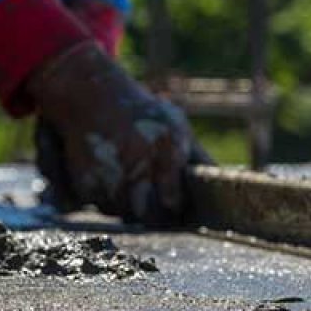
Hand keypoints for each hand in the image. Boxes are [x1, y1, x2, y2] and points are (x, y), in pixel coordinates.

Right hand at [28, 42, 202, 225]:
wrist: (90, 94)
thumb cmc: (143, 114)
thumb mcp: (176, 126)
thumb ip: (199, 159)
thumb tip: (225, 186)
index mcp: (165, 147)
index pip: (173, 201)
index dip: (175, 207)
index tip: (174, 205)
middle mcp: (136, 161)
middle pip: (149, 215)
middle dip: (154, 214)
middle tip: (153, 199)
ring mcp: (108, 173)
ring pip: (124, 213)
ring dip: (129, 206)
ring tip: (128, 176)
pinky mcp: (85, 182)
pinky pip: (101, 206)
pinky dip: (108, 197)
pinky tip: (109, 173)